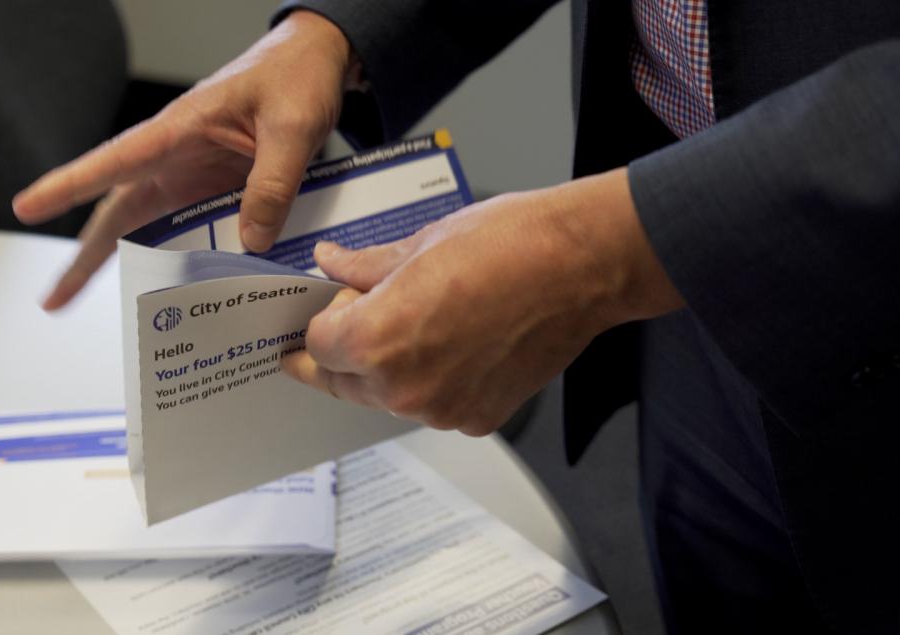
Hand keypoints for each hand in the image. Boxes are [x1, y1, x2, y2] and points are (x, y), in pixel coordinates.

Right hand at [12, 11, 353, 309]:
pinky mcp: (216, 189)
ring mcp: (193, 175)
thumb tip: (251, 242)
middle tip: (52, 299)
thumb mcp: (294, 126)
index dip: (70, 185)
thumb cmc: (296, 75)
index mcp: (181, 128)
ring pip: (145, 225)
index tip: (27, 206)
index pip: (115, 160)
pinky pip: (190, 230)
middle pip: (118, 211)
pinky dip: (178, 262)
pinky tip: (171, 294)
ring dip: (119, 263)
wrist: (316, 61)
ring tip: (83, 302)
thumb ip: (274, 183)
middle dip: (84, 256)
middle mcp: (176, 156)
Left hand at [282, 168, 684, 435]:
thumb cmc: (507, 244)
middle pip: (342, 382)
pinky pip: (432, 405)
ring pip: (386, 397)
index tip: (323, 311)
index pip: (317, 346)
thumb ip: (364, 268)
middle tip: (339, 329)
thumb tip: (332, 264)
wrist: (583, 264)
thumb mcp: (419, 244)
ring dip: (383, 368)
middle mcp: (403, 388)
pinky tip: (450, 343)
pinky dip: (429, 380)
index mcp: (376, 341)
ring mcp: (442, 410)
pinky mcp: (479, 418)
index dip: (317, 323)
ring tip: (411, 324)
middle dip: (336, 356)